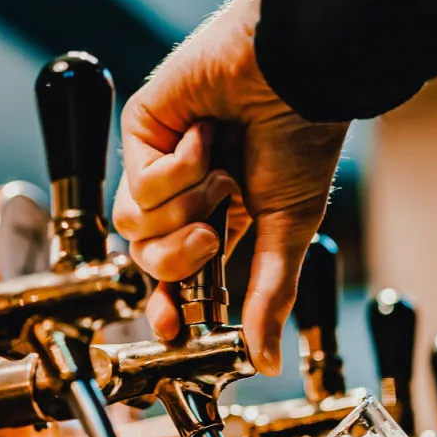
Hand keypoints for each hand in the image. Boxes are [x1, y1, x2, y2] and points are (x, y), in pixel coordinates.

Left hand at [113, 0, 348, 374]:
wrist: (298, 77)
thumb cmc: (302, 143)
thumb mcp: (288, 233)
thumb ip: (270, 298)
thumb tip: (266, 360)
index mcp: (219, 223)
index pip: (178, 280)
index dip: (169, 306)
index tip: (172, 329)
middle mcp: (184, 200)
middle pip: (148, 262)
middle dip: (180, 257)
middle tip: (213, 232)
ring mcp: (159, 167)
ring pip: (134, 229)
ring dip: (187, 207)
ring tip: (219, 171)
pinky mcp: (141, 134)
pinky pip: (139, 184)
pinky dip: (180, 168)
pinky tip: (205, 136)